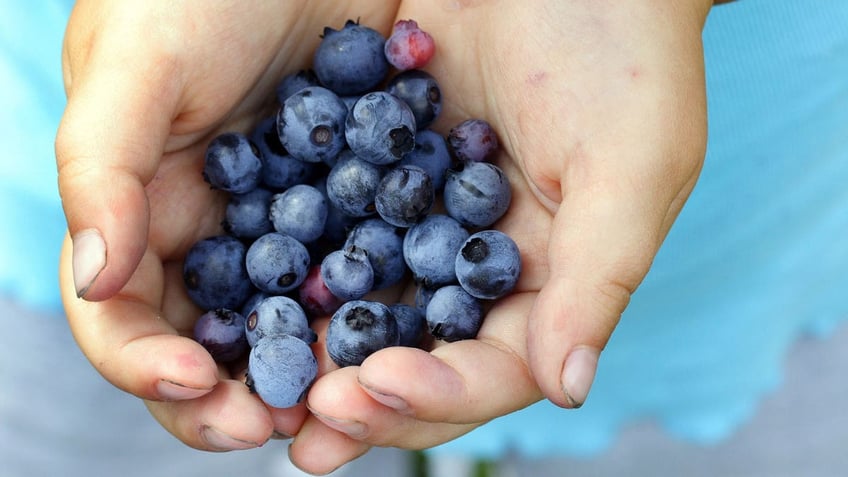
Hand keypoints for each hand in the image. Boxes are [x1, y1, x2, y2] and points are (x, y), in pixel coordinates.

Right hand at [56, 0, 400, 450]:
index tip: (198, 385)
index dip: (148, 364)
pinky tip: (401, 336)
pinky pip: (363, 271)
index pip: (125, 316)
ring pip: (290, 323)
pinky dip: (373, 312)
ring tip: (342, 402)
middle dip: (235, 394)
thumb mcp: (136, 63)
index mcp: (143, 210)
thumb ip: (102, 168)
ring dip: (309, 371)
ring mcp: (287, 224)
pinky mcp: (356, 204)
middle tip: (278, 426)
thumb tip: (90, 280)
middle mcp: (213, 232)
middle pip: (212, 341)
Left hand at [294, 0, 711, 472]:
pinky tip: (249, 290)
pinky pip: (332, 228)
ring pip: (369, 304)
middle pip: (423, 353)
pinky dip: (295, 265)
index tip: (373, 389)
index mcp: (551, 278)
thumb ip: (598, 277)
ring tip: (267, 386)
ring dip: (319, 347)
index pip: (497, 366)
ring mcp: (427, 220)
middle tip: (306, 420)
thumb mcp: (629, 162)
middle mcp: (484, 265)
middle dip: (366, 393)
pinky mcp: (379, 169)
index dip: (439, 391)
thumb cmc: (621, 50)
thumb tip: (570, 387)